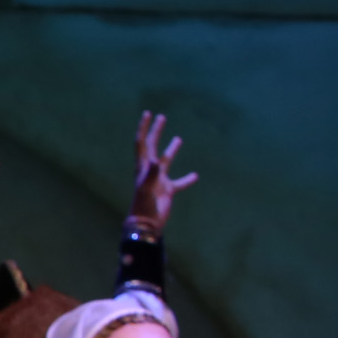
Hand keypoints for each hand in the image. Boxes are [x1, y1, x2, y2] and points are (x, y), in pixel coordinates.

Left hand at [131, 111, 198, 230]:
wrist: (146, 224)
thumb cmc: (144, 206)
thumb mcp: (147, 189)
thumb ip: (152, 174)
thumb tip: (156, 161)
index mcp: (143, 167)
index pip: (142, 143)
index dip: (144, 128)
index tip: (148, 113)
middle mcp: (150, 171)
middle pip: (152, 146)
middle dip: (156, 132)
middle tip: (161, 117)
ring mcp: (159, 180)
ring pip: (166, 161)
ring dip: (171, 150)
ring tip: (178, 138)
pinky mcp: (167, 191)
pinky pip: (179, 183)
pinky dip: (187, 179)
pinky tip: (195, 175)